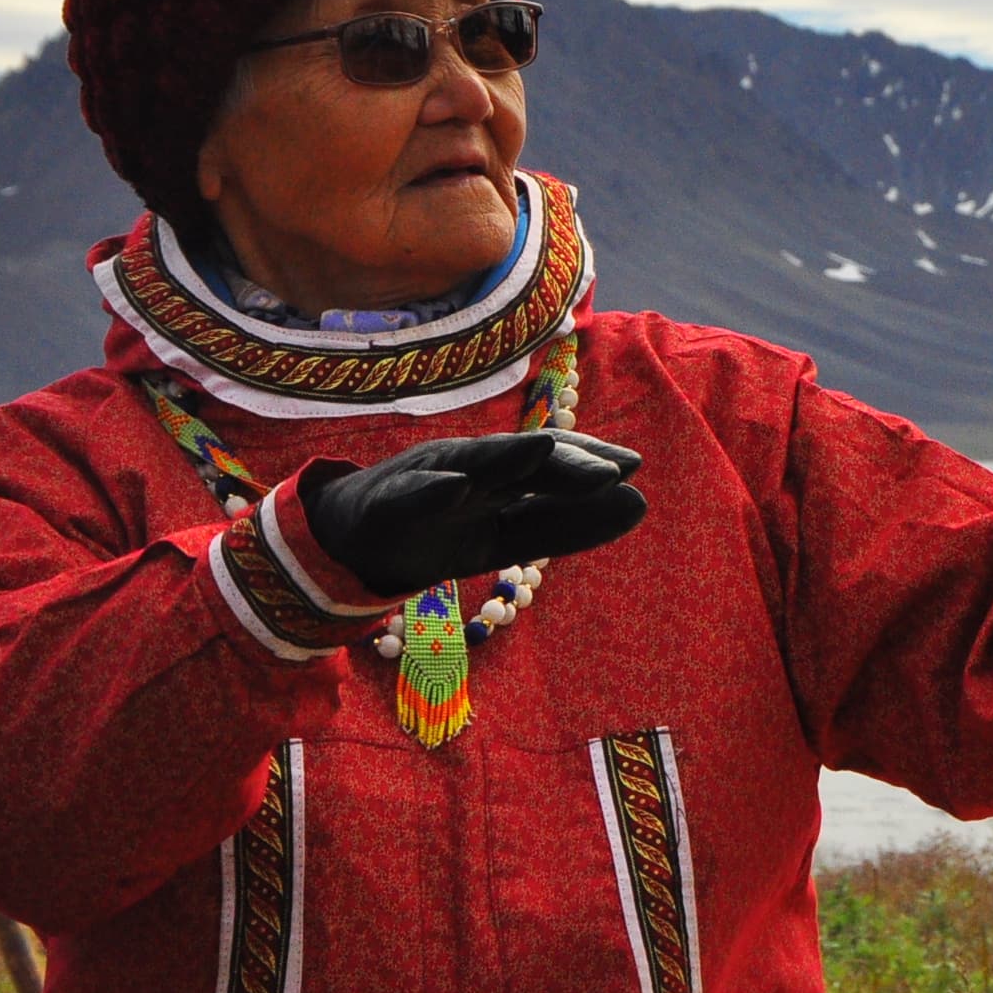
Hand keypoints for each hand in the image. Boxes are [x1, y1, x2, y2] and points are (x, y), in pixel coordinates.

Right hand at [305, 429, 647, 600]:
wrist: (352, 543)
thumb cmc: (439, 532)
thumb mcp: (508, 538)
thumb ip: (567, 526)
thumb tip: (639, 504)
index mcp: (503, 480)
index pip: (552, 468)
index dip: (588, 465)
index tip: (634, 467)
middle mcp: (472, 469)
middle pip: (522, 461)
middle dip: (564, 462)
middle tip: (612, 470)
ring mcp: (428, 478)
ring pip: (472, 464)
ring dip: (507, 456)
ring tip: (543, 448)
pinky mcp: (388, 501)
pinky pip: (411, 495)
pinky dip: (433, 490)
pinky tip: (456, 488)